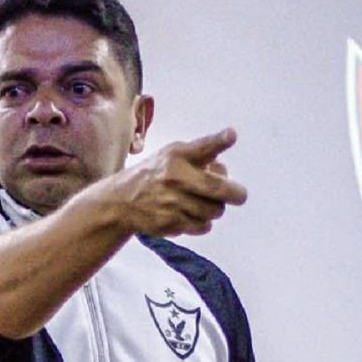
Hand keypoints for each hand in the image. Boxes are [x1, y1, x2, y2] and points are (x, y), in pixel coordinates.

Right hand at [113, 127, 247, 236]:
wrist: (122, 201)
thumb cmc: (156, 174)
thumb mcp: (174, 154)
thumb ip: (202, 154)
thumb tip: (225, 164)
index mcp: (177, 157)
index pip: (202, 148)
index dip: (219, 140)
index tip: (231, 134)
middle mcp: (174, 178)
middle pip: (218, 189)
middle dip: (236, 194)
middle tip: (239, 195)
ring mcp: (171, 203)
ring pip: (214, 211)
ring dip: (215, 209)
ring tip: (206, 204)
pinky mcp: (169, 223)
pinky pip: (202, 227)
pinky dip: (203, 223)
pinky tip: (194, 215)